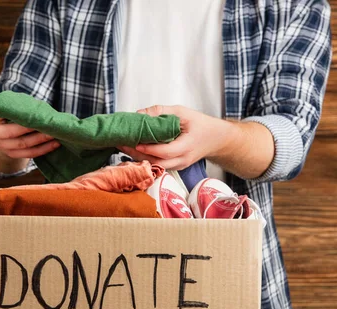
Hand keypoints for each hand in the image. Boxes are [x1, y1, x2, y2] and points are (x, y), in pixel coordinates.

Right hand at [0, 108, 59, 158]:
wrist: (3, 129)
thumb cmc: (12, 113)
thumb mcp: (12, 106)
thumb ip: (22, 105)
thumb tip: (42, 110)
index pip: (3, 114)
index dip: (18, 115)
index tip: (33, 113)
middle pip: (14, 132)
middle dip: (33, 129)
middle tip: (50, 125)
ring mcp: (1, 146)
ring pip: (23, 144)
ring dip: (41, 140)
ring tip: (55, 134)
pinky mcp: (11, 154)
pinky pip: (29, 153)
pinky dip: (43, 149)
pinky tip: (54, 144)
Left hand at [117, 105, 238, 170]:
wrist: (216, 139)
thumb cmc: (200, 124)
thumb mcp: (183, 112)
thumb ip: (161, 112)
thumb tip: (140, 114)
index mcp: (187, 146)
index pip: (165, 151)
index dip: (148, 148)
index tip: (134, 141)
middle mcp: (182, 160)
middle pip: (157, 162)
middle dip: (137, 154)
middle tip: (121, 143)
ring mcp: (178, 166)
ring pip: (155, 166)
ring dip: (138, 157)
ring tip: (123, 146)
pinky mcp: (174, 167)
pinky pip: (158, 165)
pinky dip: (145, 158)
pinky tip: (133, 150)